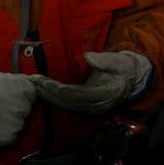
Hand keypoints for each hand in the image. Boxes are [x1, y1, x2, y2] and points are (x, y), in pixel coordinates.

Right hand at [0, 71, 36, 145]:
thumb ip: (16, 81)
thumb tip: (33, 81)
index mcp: (17, 87)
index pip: (32, 94)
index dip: (23, 96)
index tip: (14, 97)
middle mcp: (16, 103)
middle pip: (26, 109)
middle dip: (17, 108)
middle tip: (2, 107)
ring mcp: (11, 120)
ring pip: (20, 124)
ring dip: (11, 122)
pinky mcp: (4, 135)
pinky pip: (12, 137)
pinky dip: (5, 134)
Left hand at [29, 50, 151, 113]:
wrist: (132, 78)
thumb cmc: (124, 68)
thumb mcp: (118, 61)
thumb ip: (105, 61)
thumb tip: (88, 58)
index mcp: (103, 95)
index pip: (76, 95)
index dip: (59, 90)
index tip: (45, 82)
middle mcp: (94, 105)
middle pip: (66, 101)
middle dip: (47, 92)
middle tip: (31, 82)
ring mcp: (89, 106)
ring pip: (64, 103)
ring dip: (47, 94)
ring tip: (32, 84)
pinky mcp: (84, 104)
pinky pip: (66, 102)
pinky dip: (53, 96)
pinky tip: (42, 89)